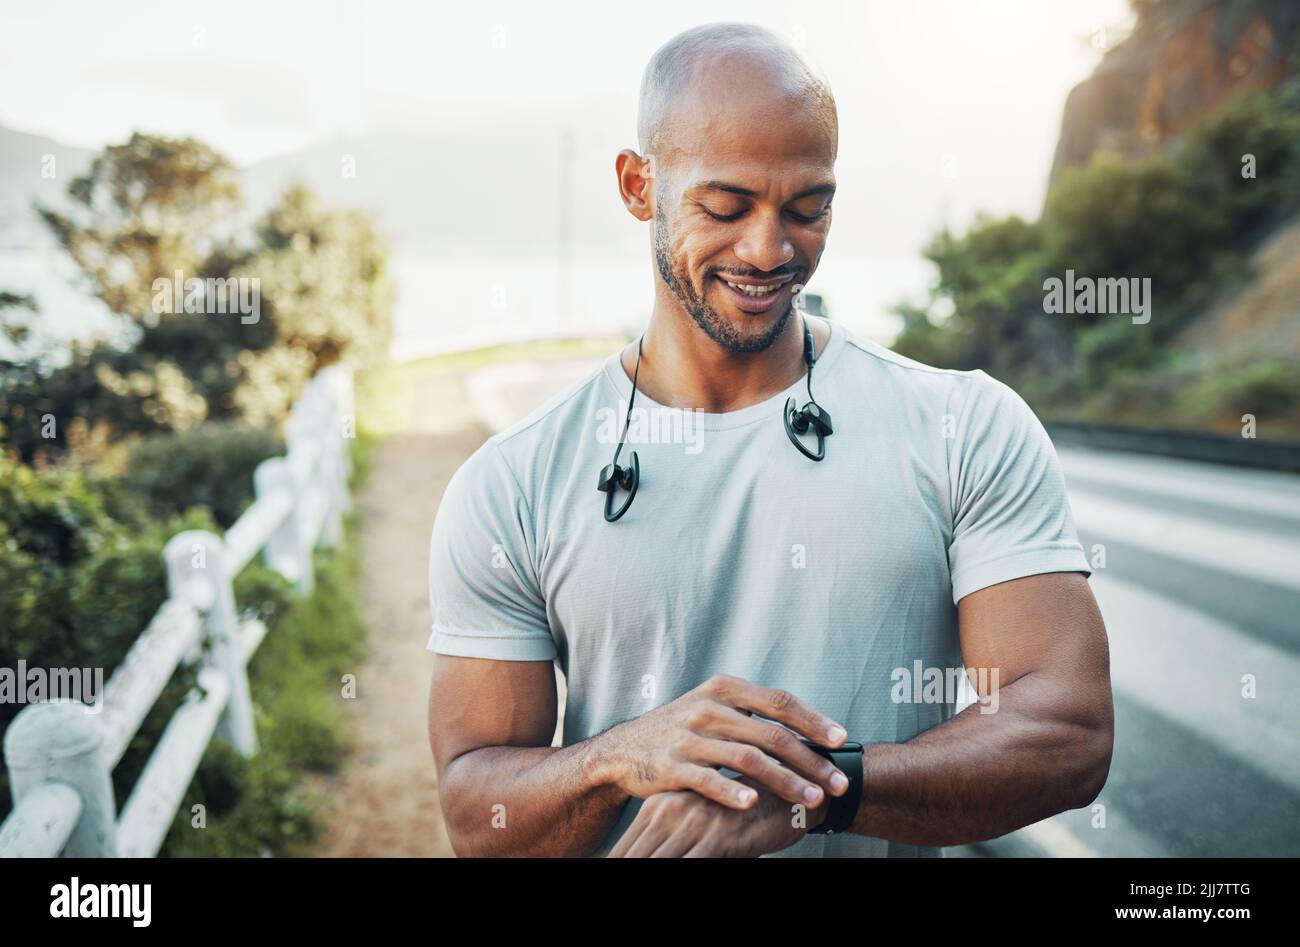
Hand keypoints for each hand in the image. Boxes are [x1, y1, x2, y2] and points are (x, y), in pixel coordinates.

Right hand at [587, 674, 849, 810]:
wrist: (625, 750)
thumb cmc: (682, 730)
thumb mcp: (714, 709)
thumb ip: (753, 715)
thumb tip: (810, 731)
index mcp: (724, 689)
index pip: (779, 702)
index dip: (814, 720)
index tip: (842, 741)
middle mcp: (708, 707)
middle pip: (772, 734)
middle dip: (811, 761)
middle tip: (839, 783)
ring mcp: (689, 736)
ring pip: (748, 759)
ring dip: (785, 781)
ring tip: (812, 799)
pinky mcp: (671, 764)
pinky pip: (708, 780)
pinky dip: (732, 791)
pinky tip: (754, 804)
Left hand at [608, 784, 820, 856]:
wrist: (794, 793)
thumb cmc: (744, 812)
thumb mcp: (701, 824)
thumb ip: (676, 840)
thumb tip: (656, 855)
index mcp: (661, 806)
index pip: (626, 851)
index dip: (617, 863)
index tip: (603, 872)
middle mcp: (671, 811)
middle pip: (634, 858)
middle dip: (626, 869)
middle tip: (606, 875)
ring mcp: (693, 823)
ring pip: (658, 862)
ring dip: (647, 873)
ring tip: (628, 884)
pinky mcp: (717, 836)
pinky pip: (692, 866)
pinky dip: (685, 869)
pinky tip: (690, 869)